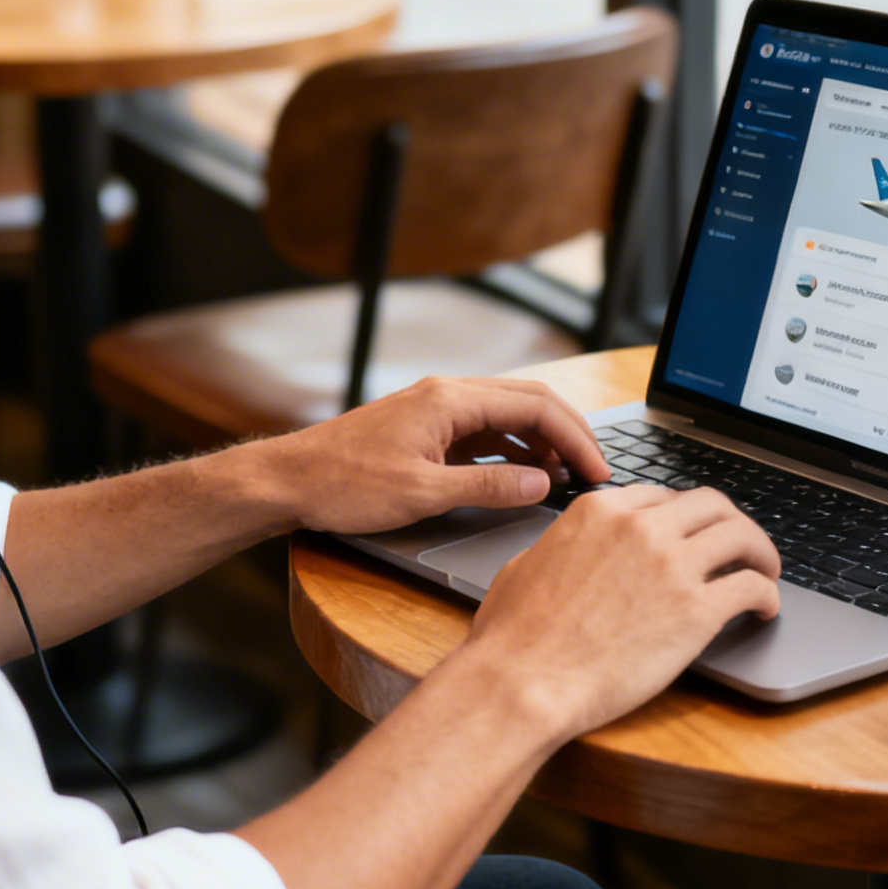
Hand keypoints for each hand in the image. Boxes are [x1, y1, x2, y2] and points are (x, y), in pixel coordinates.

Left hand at [250, 376, 609, 535]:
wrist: (290, 481)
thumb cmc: (345, 484)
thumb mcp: (423, 493)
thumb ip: (488, 488)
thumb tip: (541, 484)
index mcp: (450, 399)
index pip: (535, 407)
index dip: (575, 439)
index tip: (598, 471)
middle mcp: (446, 394)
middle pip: (528, 402)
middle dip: (568, 435)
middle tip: (595, 473)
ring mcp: (436, 410)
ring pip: (508, 415)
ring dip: (541, 443)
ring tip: (566, 480)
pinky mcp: (426, 429)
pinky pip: (485, 431)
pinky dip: (512, 450)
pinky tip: (524, 477)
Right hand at [463, 485, 781, 740]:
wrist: (524, 682)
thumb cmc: (513, 637)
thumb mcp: (525, 567)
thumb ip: (559, 549)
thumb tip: (565, 554)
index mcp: (599, 511)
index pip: (662, 497)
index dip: (684, 518)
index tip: (692, 536)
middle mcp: (641, 527)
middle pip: (711, 505)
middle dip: (730, 523)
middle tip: (739, 546)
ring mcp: (672, 565)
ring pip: (742, 535)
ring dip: (760, 552)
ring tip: (765, 572)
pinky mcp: (696, 610)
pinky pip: (751, 587)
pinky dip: (767, 595)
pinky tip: (764, 609)